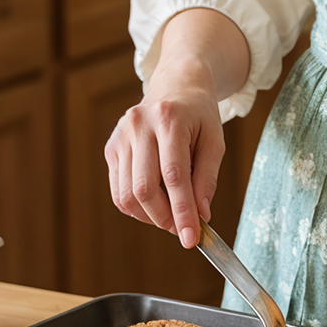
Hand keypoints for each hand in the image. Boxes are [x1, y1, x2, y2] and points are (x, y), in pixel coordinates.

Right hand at [105, 62, 223, 249]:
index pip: (174, 176)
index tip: (191, 239)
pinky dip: (137, 207)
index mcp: (170, 119)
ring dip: (150, 216)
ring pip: (127, 194)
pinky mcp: (111, 148)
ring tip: (172, 214)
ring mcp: (120, 136)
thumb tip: (201, 216)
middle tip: (183, 229)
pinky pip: (119, 190)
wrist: (176, 87)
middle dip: (165, 218)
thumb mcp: (215, 142)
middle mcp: (139, 125)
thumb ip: (207, 179)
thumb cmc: (199, 116)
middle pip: (144, 188)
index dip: (182, 211)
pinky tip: (155, 204)